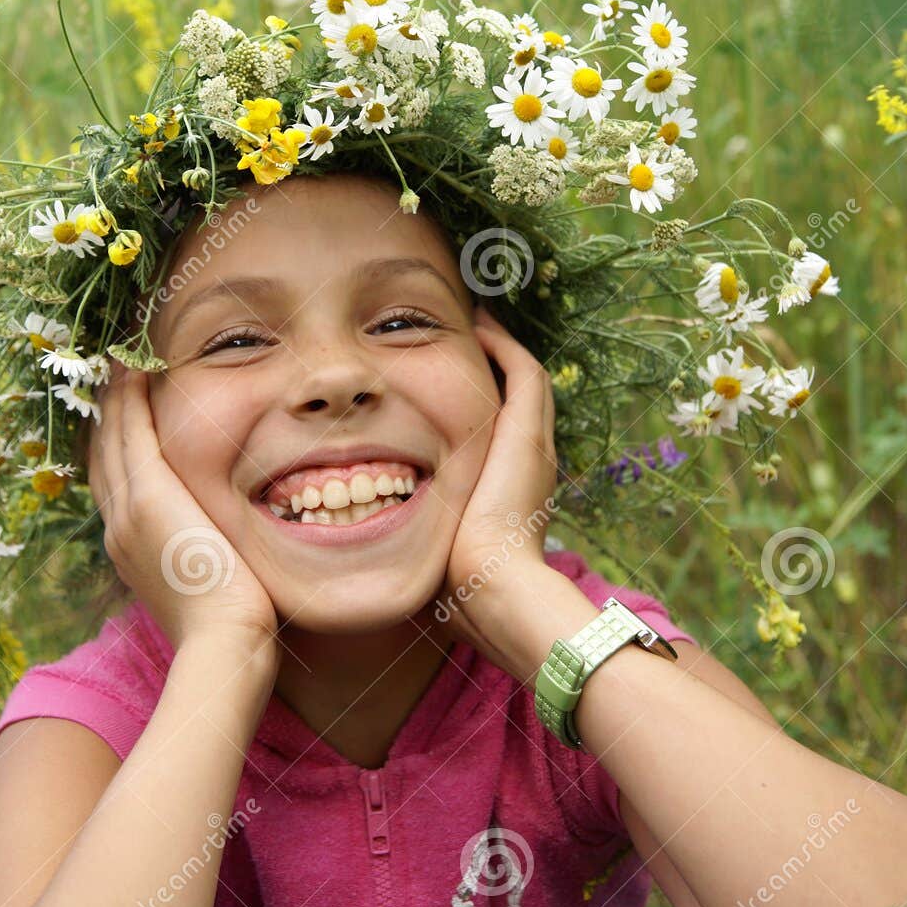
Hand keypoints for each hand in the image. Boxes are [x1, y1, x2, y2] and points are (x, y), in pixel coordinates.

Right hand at [87, 366, 277, 654]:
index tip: (121, 412)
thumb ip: (206, 557)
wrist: (222, 644)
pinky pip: (130, 432)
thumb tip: (223, 546)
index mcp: (131, 549)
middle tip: (110, 371)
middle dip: (106, 413)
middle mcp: (118, 526)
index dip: (115, 444)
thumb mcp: (210, 585)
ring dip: (114, 396)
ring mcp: (127, 510)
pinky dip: (128, 398)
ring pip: (112, 438)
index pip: (115, 484)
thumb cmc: (232, 627)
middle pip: (103, 455)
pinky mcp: (148, 496)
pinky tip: (132, 367)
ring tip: (118, 360)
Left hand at [441, 308, 563, 675]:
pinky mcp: (528, 431)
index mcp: (510, 485)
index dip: (476, 401)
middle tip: (461, 335)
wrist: (491, 584)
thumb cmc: (456, 579)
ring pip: (523, 377)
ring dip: (498, 346)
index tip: (443, 382)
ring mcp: (534, 442)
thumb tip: (372, 531)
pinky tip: (476, 326)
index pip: (498, 428)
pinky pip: (522, 370)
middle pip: (515, 396)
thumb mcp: (436, 542)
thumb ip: (419, 528)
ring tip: (472, 321)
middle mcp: (529, 459)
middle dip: (491, 365)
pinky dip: (503, 345)